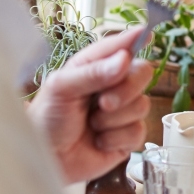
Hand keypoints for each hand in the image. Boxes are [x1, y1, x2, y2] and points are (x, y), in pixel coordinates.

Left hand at [27, 27, 152, 182]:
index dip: (135, 39)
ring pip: (142, 105)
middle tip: (104, 103)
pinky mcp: (126, 137)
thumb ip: (92, 73)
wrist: (45, 160)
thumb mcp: (60, 89)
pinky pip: (138, 132)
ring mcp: (122, 111)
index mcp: (94, 66)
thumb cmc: (46, 120)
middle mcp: (112, 85)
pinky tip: (98, 141)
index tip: (147, 34)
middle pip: (142, 73)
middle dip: (126, 89)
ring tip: (92, 125)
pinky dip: (116, 139)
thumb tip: (124, 60)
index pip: (120, 47)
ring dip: (114, 119)